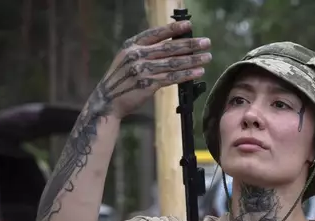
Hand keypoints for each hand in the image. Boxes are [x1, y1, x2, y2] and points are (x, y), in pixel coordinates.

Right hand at [93, 21, 211, 120]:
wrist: (108, 100)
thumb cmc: (122, 80)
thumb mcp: (128, 59)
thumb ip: (145, 52)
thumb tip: (173, 46)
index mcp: (132, 46)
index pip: (156, 33)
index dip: (173, 29)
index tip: (189, 25)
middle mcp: (137, 55)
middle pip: (169, 48)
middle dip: (190, 44)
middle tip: (206, 42)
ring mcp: (142, 70)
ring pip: (173, 63)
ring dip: (193, 60)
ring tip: (207, 57)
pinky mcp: (148, 85)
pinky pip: (171, 78)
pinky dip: (186, 75)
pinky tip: (197, 72)